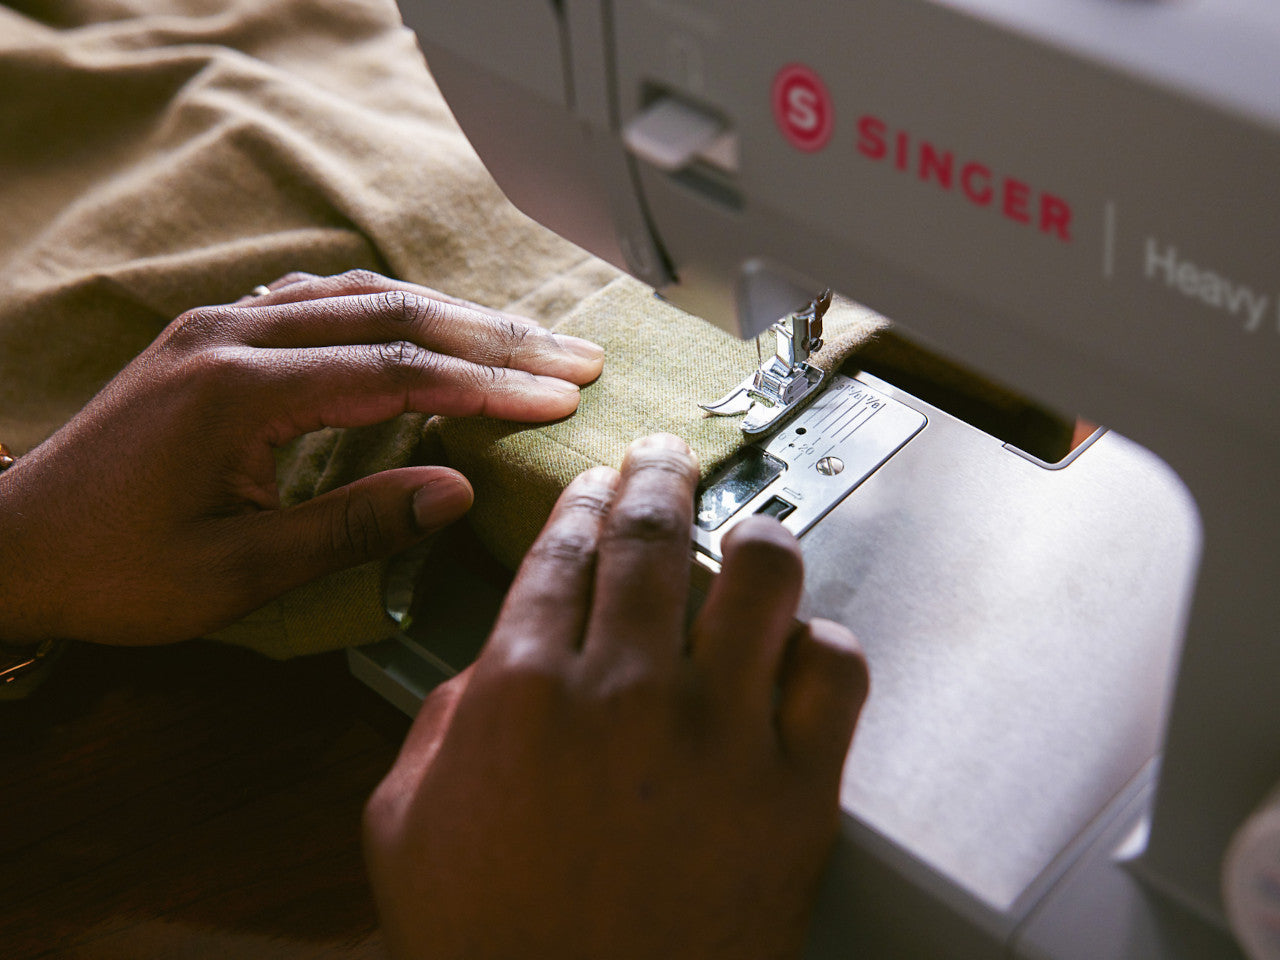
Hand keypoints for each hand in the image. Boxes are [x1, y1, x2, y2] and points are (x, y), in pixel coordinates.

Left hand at [0, 270, 602, 644]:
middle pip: (394, 314)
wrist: (14, 543)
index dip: (489, 384)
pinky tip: (425, 324)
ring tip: (525, 339)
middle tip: (576, 356)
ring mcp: (221, 326)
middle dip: (495, 337)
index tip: (563, 397)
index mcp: (239, 390)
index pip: (398, 369)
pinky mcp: (215, 335)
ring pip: (362, 295)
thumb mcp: (236, 571)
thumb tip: (455, 492)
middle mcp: (233, 335)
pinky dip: (391, 309)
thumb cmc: (116, 570)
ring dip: (451, 315)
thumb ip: (351, 526)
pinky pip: (321, 300)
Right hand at [364, 434, 868, 959]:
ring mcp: (721, 738)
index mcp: (524, 692)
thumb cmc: (491, 946)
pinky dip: (821, 644)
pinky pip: (835, 673)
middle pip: (653, 538)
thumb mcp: (404, 826)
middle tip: (662, 461)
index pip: (562, 552)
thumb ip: (443, 722)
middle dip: (656, 479)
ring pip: (762, 578)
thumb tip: (498, 665)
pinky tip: (801, 647)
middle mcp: (628, 694)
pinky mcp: (795, 793)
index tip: (595, 486)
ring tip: (747, 535)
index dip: (581, 502)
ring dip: (753, 540)